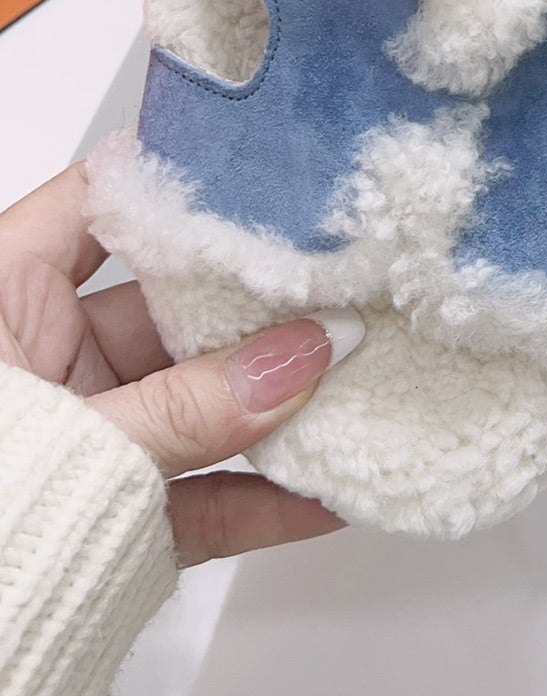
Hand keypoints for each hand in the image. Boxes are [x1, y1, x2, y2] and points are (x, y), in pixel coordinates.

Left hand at [0, 164, 361, 565]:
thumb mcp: (68, 437)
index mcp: (0, 297)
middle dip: (261, 304)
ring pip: (200, 403)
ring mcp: (87, 437)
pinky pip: (202, 498)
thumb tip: (309, 357)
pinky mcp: (116, 517)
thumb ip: (190, 405)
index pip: (98, 206)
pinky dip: (264, 500)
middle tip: (345, 286)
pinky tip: (328, 495)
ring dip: (278, 405)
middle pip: (171, 306)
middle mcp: (43, 357)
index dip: (183, 184)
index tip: (272, 177)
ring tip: (361, 384)